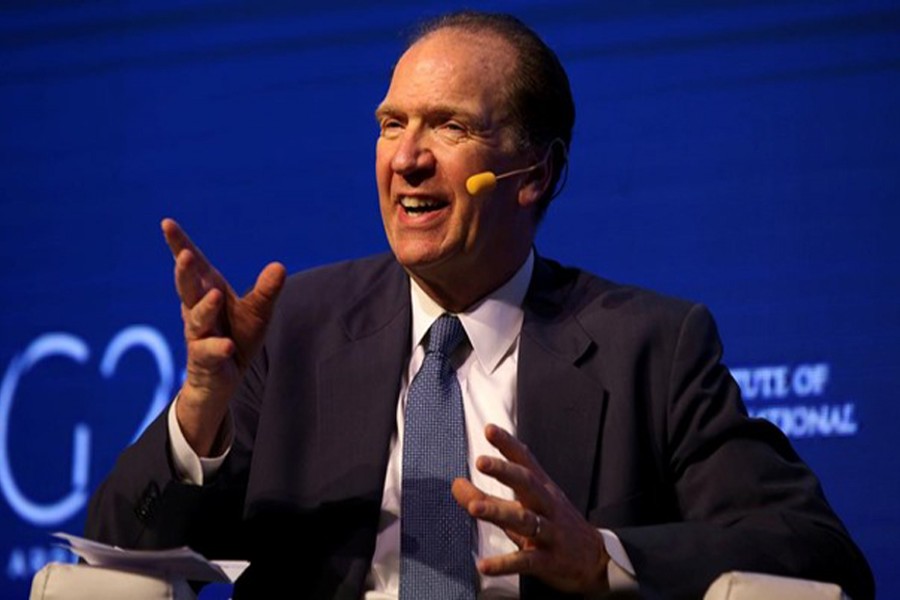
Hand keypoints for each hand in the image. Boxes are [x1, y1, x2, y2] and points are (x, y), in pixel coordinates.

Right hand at [162, 218, 285, 455]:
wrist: (222, 380)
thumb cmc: (236, 336)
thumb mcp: (256, 313)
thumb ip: (265, 291)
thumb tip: (279, 266)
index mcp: (208, 292)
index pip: (193, 267)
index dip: (178, 245)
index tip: (166, 223)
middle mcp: (197, 312)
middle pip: (188, 289)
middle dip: (185, 272)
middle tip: (184, 255)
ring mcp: (198, 336)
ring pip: (197, 320)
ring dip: (204, 307)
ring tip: (215, 295)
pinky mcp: (204, 361)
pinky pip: (209, 353)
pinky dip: (217, 349)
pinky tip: (228, 346)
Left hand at [452, 424, 609, 593]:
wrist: (595, 559)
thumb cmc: (552, 525)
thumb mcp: (522, 508)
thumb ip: (488, 496)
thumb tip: (456, 484)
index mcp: (541, 488)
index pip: (525, 461)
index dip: (508, 444)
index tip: (489, 429)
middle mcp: (547, 506)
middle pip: (528, 484)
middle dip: (505, 471)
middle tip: (481, 461)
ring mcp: (550, 532)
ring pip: (525, 519)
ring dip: (498, 512)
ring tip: (473, 507)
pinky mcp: (549, 560)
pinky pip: (526, 561)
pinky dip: (505, 563)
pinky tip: (484, 565)